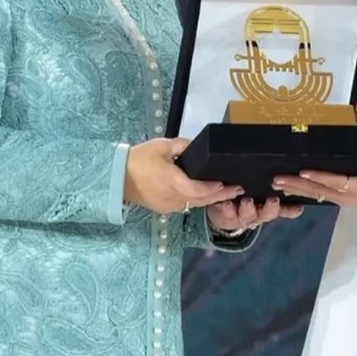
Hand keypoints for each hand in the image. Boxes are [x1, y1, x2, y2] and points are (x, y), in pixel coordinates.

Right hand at [124, 138, 241, 213]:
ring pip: (195, 205)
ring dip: (211, 199)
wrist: (118, 177)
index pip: (198, 190)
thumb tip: (199, 149)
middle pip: (201, 200)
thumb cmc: (139, 159)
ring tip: (228, 193)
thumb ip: (183, 147)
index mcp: (172, 182)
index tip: (227, 183)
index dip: (214, 188)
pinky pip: (186, 206)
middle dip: (221, 195)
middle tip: (238, 189)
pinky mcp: (165, 209)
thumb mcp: (162, 146)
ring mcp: (169, 206)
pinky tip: (206, 196)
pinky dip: (198, 201)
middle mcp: (173, 198)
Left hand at [207, 195, 303, 232]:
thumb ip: (272, 190)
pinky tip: (226, 203)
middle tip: (273, 201)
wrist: (222, 208)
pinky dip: (227, 209)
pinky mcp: (226, 217)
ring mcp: (242, 217)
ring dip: (248, 209)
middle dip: (270, 208)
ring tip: (247, 201)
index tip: (298, 208)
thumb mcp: (261, 192)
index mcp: (269, 207)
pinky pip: (227, 214)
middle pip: (267, 214)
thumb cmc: (247, 197)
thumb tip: (279, 185)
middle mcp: (258, 214)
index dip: (291, 210)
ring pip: (247, 214)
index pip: (284, 209)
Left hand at [274, 151, 356, 212]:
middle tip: (277, 178)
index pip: (335, 181)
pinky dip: (303, 193)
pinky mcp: (339, 201)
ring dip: (296, 189)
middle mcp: (346, 196)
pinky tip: (288, 191)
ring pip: (316, 196)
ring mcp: (342, 201)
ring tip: (277, 184)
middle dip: (297, 184)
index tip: (303, 172)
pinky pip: (319, 197)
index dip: (319, 177)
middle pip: (318, 191)